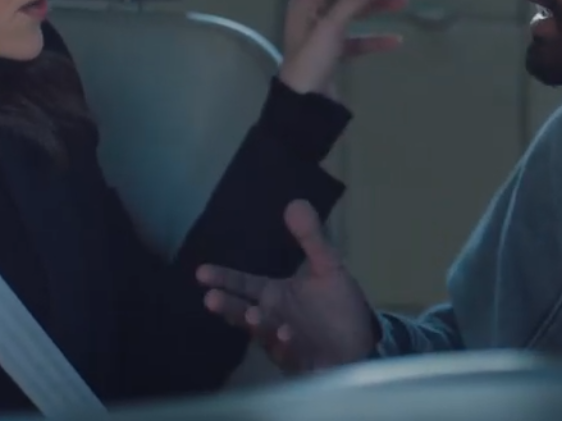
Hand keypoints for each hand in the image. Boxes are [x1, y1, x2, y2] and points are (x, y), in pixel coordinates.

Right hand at [197, 200, 376, 373]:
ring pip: (264, 333)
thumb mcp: (328, 267)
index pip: (243, 285)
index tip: (201, 272)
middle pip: (243, 312)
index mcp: (275, 295)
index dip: (223, 278)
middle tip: (210, 299)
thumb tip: (295, 202)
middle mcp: (273, 318)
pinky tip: (286, 334)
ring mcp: (283, 342)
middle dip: (229, 307)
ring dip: (258, 324)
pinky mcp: (299, 360)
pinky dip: (286, 344)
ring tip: (253, 315)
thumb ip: (311, 238)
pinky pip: (289, 353)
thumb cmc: (338, 306)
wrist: (360, 345)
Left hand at [278, 0, 407, 97]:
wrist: (304, 103)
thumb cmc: (312, 60)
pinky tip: (396, 40)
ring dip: (378, 6)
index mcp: (307, 1)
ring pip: (355, 12)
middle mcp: (314, 12)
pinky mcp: (334, 51)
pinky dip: (374, 37)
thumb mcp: (331, 27)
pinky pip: (357, 38)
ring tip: (403, 2)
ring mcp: (324, 32)